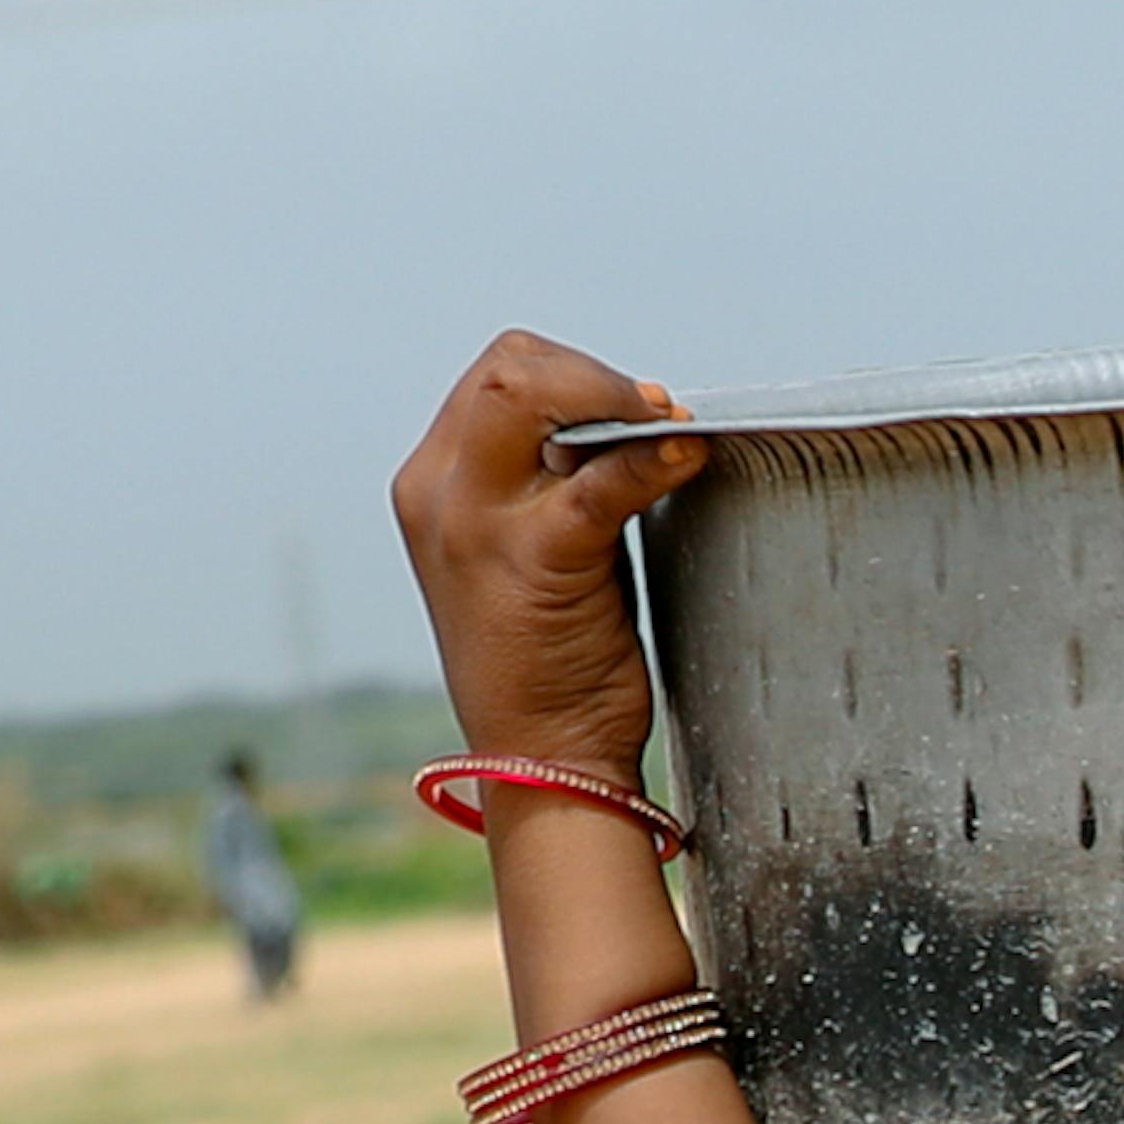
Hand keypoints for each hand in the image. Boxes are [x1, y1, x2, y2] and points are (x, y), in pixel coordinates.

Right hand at [392, 331, 710, 781]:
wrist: (544, 757)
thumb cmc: (555, 656)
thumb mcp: (540, 546)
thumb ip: (562, 481)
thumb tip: (637, 418)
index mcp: (434, 482)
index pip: (496, 376)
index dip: (574, 374)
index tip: (638, 407)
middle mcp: (438, 491)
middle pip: (507, 367)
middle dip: (596, 376)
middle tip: (660, 412)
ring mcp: (474, 522)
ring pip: (530, 392)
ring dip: (620, 399)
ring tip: (675, 429)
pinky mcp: (532, 558)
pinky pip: (598, 480)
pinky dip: (653, 457)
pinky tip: (689, 456)